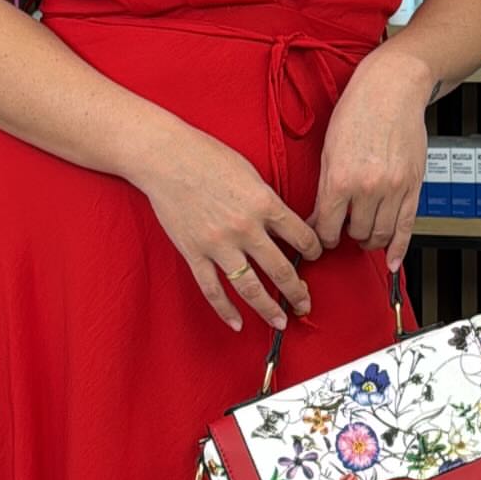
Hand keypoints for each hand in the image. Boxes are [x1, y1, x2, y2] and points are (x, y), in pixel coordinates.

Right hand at [138, 122, 322, 331]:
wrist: (165, 156)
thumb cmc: (207, 156)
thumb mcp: (250, 173)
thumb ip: (268, 201)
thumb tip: (283, 226)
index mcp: (264, 204)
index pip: (301, 236)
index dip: (313, 250)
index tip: (315, 257)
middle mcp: (245, 228)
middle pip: (281, 270)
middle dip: (297, 291)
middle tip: (305, 304)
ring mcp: (218, 244)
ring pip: (250, 288)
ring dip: (269, 308)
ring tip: (280, 322)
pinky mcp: (194, 253)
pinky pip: (212, 290)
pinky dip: (225, 310)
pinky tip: (238, 323)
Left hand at [308, 48, 430, 271]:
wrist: (391, 91)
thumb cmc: (357, 113)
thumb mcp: (329, 150)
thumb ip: (326, 189)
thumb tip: (318, 219)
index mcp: (340, 179)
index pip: (326, 227)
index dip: (321, 237)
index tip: (321, 238)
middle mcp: (367, 188)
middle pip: (354, 234)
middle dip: (346, 235)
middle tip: (344, 230)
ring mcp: (393, 190)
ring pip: (379, 234)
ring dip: (369, 239)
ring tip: (363, 231)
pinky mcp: (412, 187)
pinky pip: (406, 228)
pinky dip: (398, 249)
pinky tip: (391, 262)